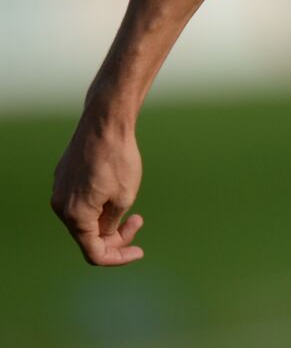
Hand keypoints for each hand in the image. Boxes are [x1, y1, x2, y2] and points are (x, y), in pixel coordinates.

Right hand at [52, 117, 145, 265]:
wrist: (105, 123)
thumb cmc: (118, 159)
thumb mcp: (124, 197)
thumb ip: (112, 223)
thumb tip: (105, 233)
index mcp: (75, 216)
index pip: (94, 253)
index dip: (118, 257)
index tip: (140, 251)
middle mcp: (60, 206)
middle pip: (88, 236)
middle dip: (115, 235)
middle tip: (138, 220)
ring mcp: (59, 190)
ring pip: (84, 218)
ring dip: (106, 219)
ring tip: (130, 204)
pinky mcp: (64, 177)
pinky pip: (80, 201)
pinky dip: (98, 205)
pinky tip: (115, 190)